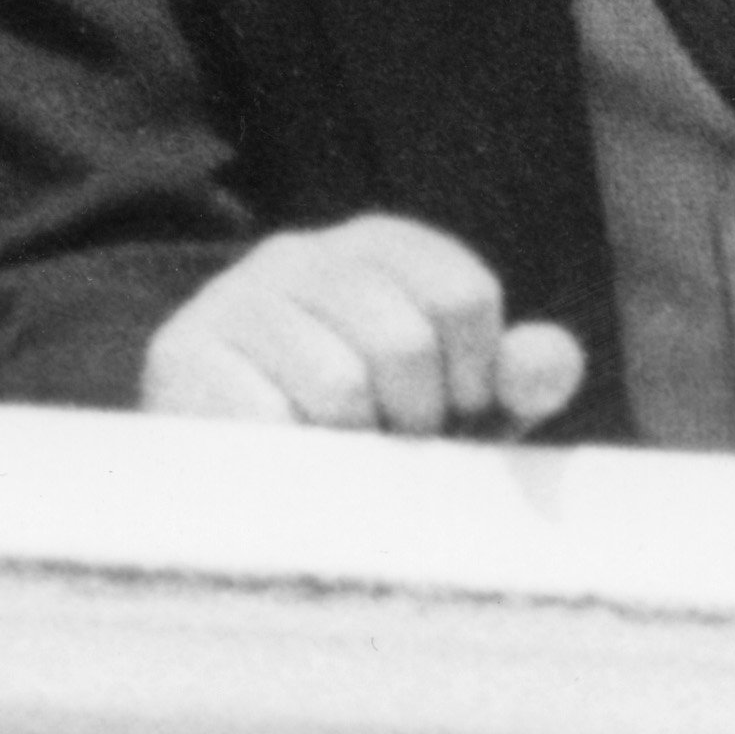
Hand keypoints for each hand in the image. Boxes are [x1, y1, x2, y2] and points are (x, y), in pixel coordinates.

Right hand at [136, 215, 586, 437]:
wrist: (234, 488)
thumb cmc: (369, 440)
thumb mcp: (459, 411)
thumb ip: (515, 380)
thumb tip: (553, 359)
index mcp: (376, 246)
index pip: (462, 294)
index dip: (475, 378)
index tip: (453, 414)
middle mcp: (300, 252)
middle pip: (405, 339)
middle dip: (415, 419)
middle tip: (390, 446)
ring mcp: (234, 298)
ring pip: (338, 385)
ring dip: (352, 447)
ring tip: (336, 453)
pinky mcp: (181, 354)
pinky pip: (268, 420)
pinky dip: (293, 461)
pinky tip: (283, 463)